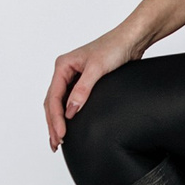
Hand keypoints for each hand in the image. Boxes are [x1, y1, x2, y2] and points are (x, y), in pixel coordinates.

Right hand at [44, 32, 135, 149]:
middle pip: (52, 102)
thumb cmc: (114, 47)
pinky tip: (68, 125)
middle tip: (56, 143)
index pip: (54, 97)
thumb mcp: (97, 69)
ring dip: (57, 121)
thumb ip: (82, 90)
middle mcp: (65, 71)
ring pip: (59, 103)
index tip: (61, 134)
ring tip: (58, 140)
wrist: (131, 40)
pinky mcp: (84, 82)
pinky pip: (70, 101)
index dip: (55, 118)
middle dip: (53, 123)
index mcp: (63, 65)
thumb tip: (70, 111)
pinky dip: (67, 114)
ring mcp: (73, 77)